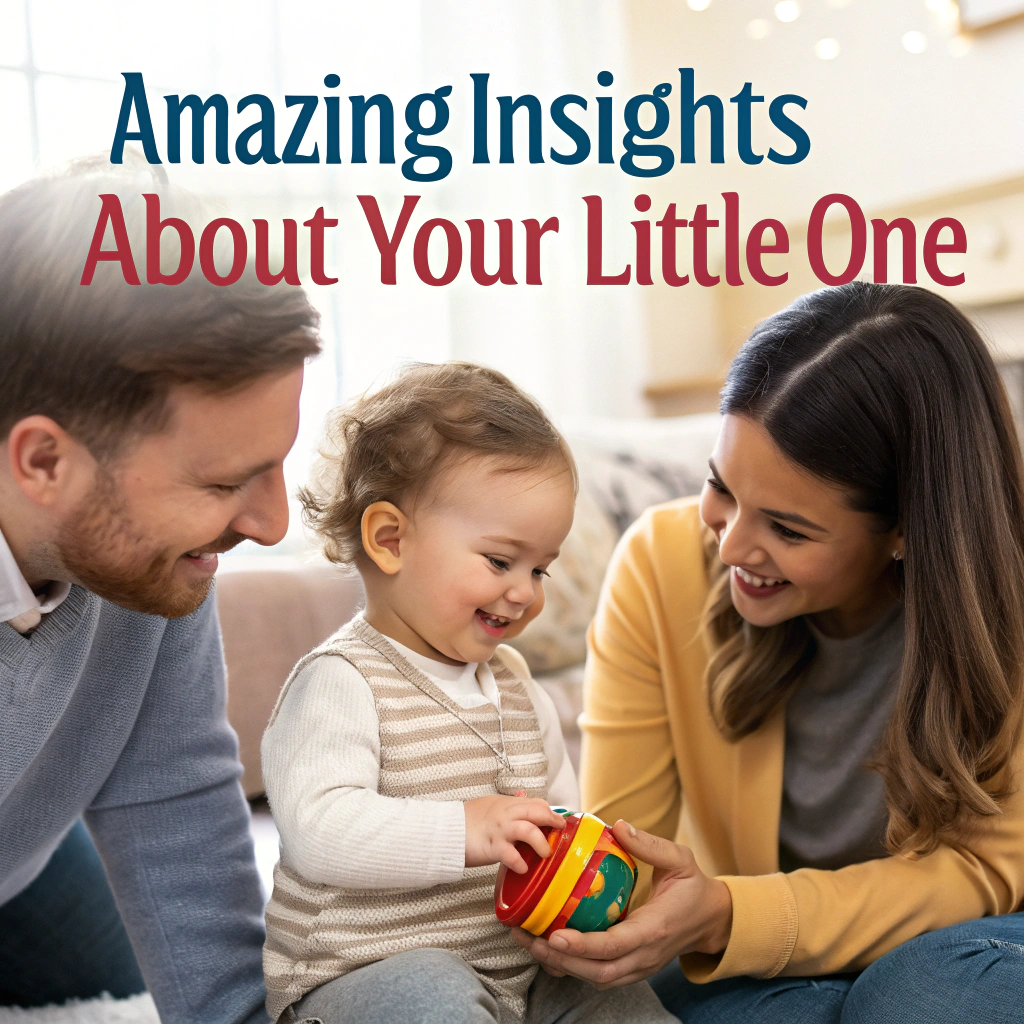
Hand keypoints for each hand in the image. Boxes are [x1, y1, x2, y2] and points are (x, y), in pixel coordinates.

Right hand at [465, 795, 565, 871]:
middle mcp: (506, 814)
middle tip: (560, 830)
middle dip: (552, 820)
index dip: (549, 811)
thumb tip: (523, 797)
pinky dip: (520, 863)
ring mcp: (500, 831)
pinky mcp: (493, 847)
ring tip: (545, 853)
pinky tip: (523, 868)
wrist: (446, 830)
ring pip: (528, 831)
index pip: (535, 803)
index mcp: (506, 804)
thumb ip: (507, 805)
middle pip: (536, 812)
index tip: (557, 821)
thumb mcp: (490, 805)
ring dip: (541, 843)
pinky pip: (512, 855)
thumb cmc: (468, 820)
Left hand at [510, 819, 732, 987]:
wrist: (711, 920)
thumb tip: (618, 826)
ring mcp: (638, 967)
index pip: (613, 945)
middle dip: (559, 959)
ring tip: (528, 941)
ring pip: (595, 978)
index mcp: (653, 929)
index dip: (582, 945)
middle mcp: (644, 955)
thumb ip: (650, 845)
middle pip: (597, 971)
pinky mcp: (632, 968)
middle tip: (527, 937)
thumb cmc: (693, 887)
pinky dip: (571, 967)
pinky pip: (599, 975)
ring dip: (560, 965)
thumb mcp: (680, 860)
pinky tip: (548, 949)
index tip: (554, 935)